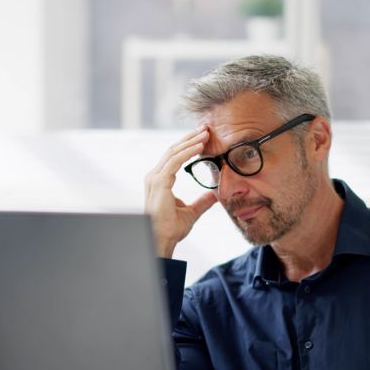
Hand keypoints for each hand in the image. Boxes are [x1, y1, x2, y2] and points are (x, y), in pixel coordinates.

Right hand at [144, 126, 218, 256]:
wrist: (162, 240)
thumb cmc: (171, 228)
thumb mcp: (192, 212)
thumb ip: (202, 202)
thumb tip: (214, 195)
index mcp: (160, 181)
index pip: (174, 157)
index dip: (188, 146)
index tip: (202, 138)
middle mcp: (155, 176)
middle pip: (173, 150)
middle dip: (189, 138)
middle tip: (205, 129)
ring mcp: (155, 179)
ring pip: (174, 153)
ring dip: (191, 142)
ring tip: (206, 134)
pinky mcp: (159, 183)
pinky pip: (175, 162)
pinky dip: (187, 152)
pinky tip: (200, 146)